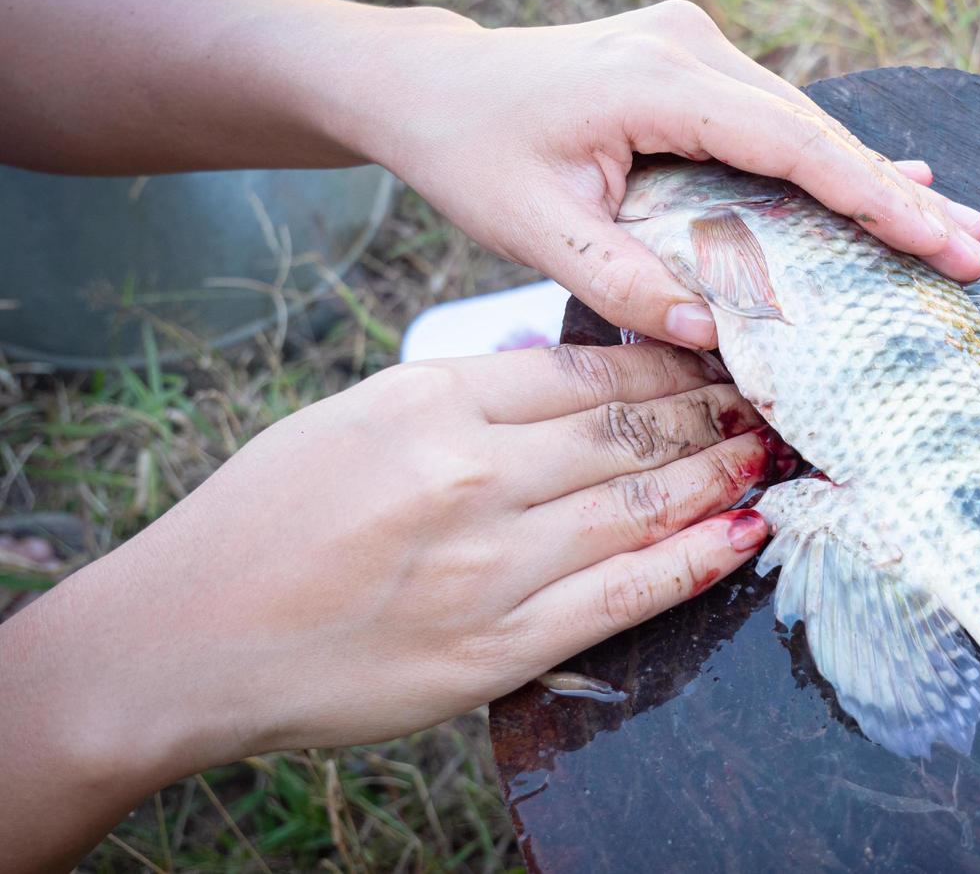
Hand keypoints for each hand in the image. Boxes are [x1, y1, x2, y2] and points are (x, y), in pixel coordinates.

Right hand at [0, 343, 771, 869]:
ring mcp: (489, 565)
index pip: (583, 369)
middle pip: (626, 430)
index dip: (664, 361)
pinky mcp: (497, 649)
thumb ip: (462, 393)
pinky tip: (744, 533)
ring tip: (765, 455)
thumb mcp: (355, 416)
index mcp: (430, 404)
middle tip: (761, 402)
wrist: (186, 639)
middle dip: (707, 412)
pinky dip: (694, 561)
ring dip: (717, 475)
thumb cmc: (264, 519)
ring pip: (641, 504)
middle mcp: (471, 474)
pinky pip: (623, 595)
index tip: (710, 357)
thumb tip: (561, 368)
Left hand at [357, 0, 979, 348]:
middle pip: (814, 132)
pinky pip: (771, 122)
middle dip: (896, 195)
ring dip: (870, 180)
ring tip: (949, 227)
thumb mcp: (531, 228)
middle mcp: (689, 50)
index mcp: (657, 82)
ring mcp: (693, 50)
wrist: (432, 85)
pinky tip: (883, 186)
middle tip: (975, 248)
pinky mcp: (689, 66)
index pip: (790, 146)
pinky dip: (823, 164)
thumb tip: (713, 335)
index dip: (870, 198)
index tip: (939, 239)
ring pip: (801, 125)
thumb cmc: (471, 151)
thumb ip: (623, 282)